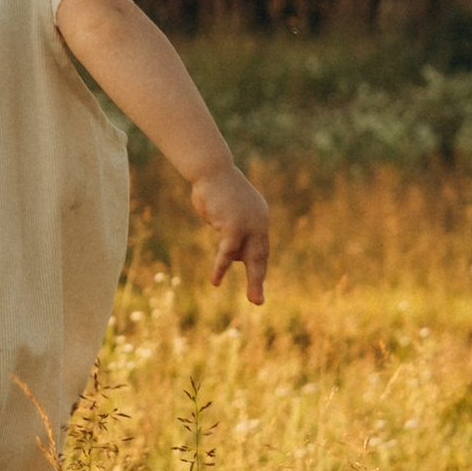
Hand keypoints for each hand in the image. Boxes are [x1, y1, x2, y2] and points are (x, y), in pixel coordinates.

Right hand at [193, 162, 269, 303]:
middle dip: (259, 279)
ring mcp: (248, 225)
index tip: (257, 280)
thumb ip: (232, 229)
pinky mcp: (234, 227)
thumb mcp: (227, 210)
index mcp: (260, 217)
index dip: (257, 264)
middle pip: (260, 256)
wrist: (211, 169)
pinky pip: (227, 252)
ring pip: (250, 259)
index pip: (260, 246)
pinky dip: (220, 267)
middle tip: (258, 301)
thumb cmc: (214, 187)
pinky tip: (215, 281)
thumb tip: (234, 253)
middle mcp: (259, 222)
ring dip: (254, 281)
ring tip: (255, 300)